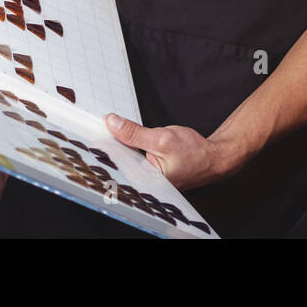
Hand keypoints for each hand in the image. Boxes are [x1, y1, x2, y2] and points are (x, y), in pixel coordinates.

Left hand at [104, 113, 238, 190]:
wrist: (214, 157)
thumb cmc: (195, 153)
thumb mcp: (162, 138)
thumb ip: (135, 133)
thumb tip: (112, 123)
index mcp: (145, 182)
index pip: (116, 165)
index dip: (103, 147)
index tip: (92, 130)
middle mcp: (144, 183)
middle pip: (118, 162)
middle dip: (109, 145)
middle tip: (99, 126)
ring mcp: (146, 178)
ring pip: (125, 158)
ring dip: (118, 144)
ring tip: (108, 129)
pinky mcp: (149, 170)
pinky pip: (133, 157)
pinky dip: (127, 146)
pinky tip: (120, 136)